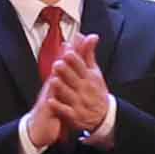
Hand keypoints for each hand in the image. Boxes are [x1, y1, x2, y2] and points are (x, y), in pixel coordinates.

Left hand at [41, 21, 116, 140]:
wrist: (103, 117)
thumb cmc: (96, 91)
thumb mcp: (95, 72)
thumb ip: (89, 54)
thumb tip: (90, 36)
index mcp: (90, 78)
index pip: (82, 67)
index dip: (75, 60)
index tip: (68, 52)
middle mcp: (85, 90)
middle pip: (74, 79)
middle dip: (67, 72)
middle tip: (58, 64)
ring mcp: (79, 103)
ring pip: (68, 94)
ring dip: (61, 87)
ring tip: (53, 80)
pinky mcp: (74, 116)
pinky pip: (65, 111)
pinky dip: (58, 106)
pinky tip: (51, 101)